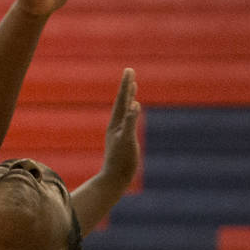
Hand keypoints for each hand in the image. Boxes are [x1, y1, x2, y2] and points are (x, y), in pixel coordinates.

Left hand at [101, 68, 140, 190]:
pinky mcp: (123, 140)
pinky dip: (131, 113)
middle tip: (129, 72)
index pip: (122, 100)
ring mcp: (119, 133)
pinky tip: (133, 111)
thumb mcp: (127, 139)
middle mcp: (116, 126)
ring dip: (128, 98)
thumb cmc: (121, 161)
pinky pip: (128, 122)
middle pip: (122, 102)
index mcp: (116, 123)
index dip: (126, 86)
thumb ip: (130, 121)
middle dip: (127, 87)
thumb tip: (134, 104)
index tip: (129, 70)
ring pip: (124, 111)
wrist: (114, 179)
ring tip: (132, 87)